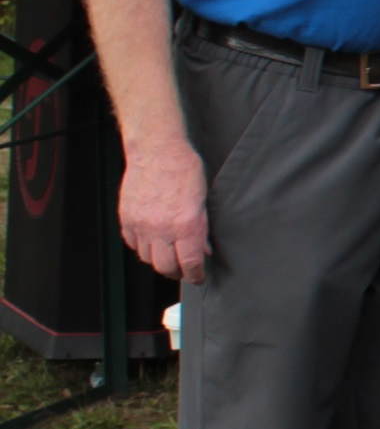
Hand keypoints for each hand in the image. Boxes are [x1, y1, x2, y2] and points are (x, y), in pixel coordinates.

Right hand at [119, 137, 208, 283]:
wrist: (157, 151)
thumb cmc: (185, 171)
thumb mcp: (203, 202)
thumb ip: (202, 229)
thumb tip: (203, 249)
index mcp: (185, 226)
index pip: (189, 263)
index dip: (195, 275)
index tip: (198, 277)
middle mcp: (160, 229)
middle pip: (165, 267)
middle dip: (176, 272)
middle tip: (183, 270)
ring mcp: (140, 224)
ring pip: (146, 258)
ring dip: (158, 260)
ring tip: (168, 255)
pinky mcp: (126, 218)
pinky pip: (132, 243)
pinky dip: (142, 247)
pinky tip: (151, 242)